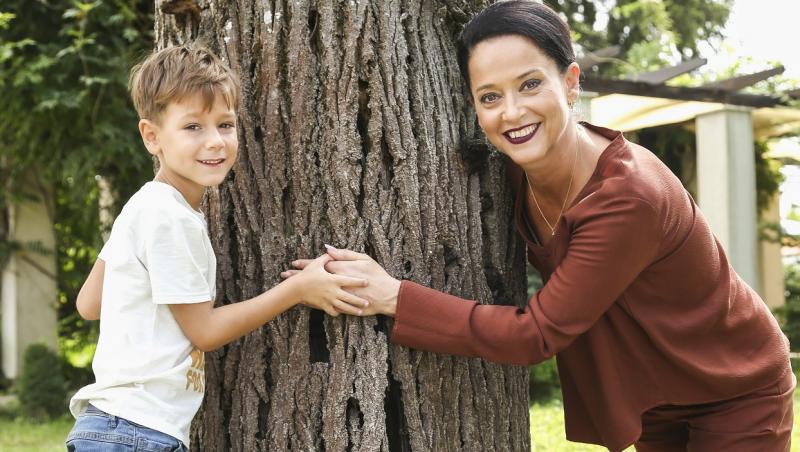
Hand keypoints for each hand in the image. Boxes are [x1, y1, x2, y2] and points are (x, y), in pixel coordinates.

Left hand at [281, 245, 398, 316]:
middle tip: (284, 275)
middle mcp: (335, 282)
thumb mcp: (363, 258)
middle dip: (298, 276)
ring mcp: (336, 295)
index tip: (293, 263)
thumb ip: (344, 253)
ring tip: (289, 291)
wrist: (385, 295)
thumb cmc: (376, 275)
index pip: (318, 264)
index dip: (305, 263)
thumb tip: (328, 248)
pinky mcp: (339, 305)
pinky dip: (312, 303)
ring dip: (302, 291)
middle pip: (313, 278)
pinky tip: (304, 303)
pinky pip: (322, 304)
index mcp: (339, 269)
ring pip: (315, 293)